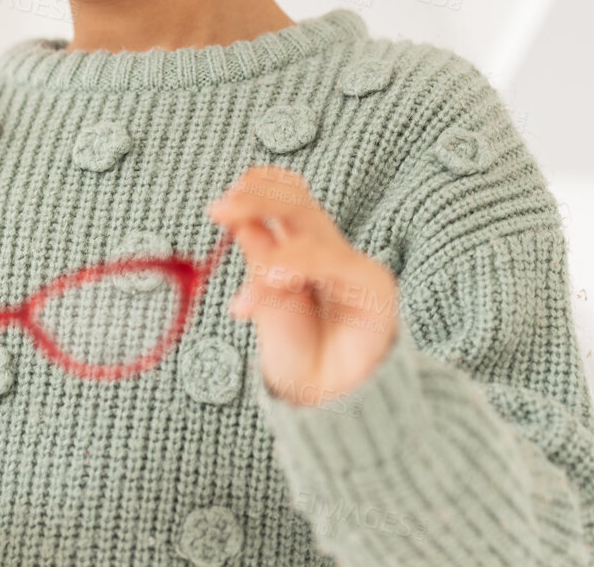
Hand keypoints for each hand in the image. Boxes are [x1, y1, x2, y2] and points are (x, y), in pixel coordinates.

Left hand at [207, 165, 398, 407]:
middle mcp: (326, 250)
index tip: (221, 203)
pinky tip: (275, 278)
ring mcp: (350, 266)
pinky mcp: (373, 286)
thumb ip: (260, 265)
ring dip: (277, 246)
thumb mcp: (268, 307)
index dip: (257, 189)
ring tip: (253, 276)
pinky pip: (336, 261)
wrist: (331, 403)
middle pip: (298, 201)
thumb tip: (240, 222)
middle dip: (259, 198)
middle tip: (222, 209)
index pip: (285, 199)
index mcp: (299, 248)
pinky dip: (301, 263)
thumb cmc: (298, 355)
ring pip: (314, 229)